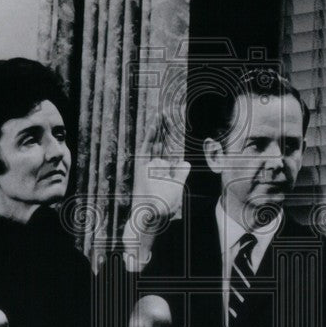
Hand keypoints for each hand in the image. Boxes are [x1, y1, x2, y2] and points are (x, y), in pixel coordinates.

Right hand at [129, 117, 189, 231]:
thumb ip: (180, 174)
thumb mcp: (177, 187)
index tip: (178, 123)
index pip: (170, 148)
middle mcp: (155, 164)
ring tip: (162, 112)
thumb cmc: (164, 205)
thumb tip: (184, 161)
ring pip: (154, 141)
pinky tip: (154, 123)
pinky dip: (150, 135)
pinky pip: (146, 147)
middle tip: (169, 111)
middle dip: (166, 127)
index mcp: (165, 169)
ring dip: (158, 127)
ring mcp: (148, 164)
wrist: (151, 215)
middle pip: (162, 142)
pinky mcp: (141, 165)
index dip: (173, 136)